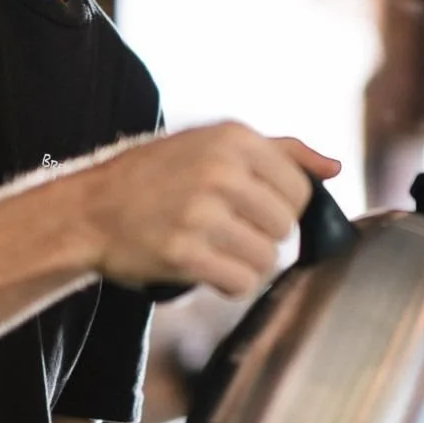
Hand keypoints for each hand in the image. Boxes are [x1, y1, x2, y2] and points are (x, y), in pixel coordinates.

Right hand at [77, 122, 340, 296]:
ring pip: (267, 257)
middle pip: (285, 225)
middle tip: (229, 230)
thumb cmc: (157, 175)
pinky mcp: (183, 253)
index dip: (282, 208)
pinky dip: (230, 284)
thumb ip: (281, 151)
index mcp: (234, 138)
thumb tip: (334, 167)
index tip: (252, 210)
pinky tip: (209, 270)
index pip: (300, 189)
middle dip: (263, 236)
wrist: (89, 209)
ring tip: (217, 250)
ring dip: (247, 263)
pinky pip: (241, 282)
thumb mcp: (215, 142)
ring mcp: (201, 212)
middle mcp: (220, 170)